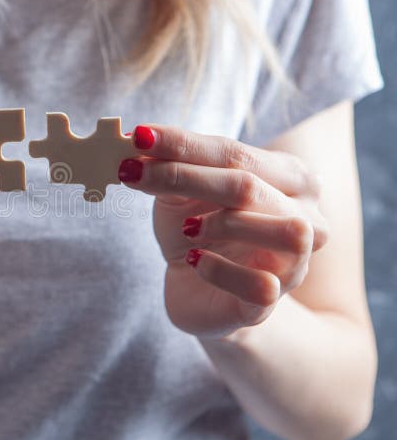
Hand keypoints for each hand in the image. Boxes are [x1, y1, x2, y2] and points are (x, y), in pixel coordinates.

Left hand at [118, 124, 328, 338]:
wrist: (199, 292)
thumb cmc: (199, 232)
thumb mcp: (181, 193)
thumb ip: (171, 167)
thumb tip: (140, 140)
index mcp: (290, 178)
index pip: (235, 152)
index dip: (184, 144)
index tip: (140, 136)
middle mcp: (307, 217)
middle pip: (248, 186)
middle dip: (184, 176)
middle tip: (132, 172)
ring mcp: (294, 263)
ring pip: (283, 230)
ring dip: (224, 223)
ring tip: (188, 229)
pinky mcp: (271, 303)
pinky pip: (260, 285)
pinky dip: (219, 268)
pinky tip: (194, 260)